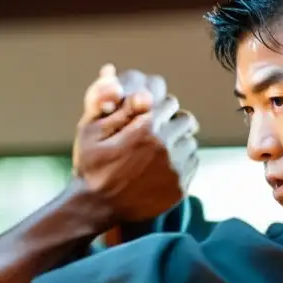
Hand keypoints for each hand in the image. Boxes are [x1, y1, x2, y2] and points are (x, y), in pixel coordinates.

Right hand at [74, 66, 199, 223]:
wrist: (95, 207)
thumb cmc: (90, 165)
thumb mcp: (90, 130)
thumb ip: (110, 102)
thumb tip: (118, 75)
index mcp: (146, 128)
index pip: (169, 102)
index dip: (157, 107)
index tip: (146, 116)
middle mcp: (166, 147)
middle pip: (185, 120)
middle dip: (171, 122)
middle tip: (155, 132)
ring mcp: (175, 170)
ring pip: (190, 142)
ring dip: (178, 142)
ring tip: (157, 151)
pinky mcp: (180, 188)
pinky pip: (191, 164)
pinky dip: (181, 162)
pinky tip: (161, 167)